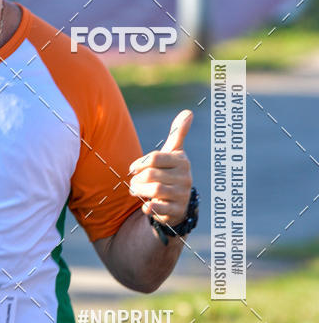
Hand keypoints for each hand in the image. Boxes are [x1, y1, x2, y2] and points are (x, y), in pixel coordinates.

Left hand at [128, 110, 192, 227]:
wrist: (178, 202)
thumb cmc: (171, 172)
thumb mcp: (173, 153)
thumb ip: (178, 134)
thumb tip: (188, 112)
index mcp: (181, 161)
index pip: (154, 158)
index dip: (138, 163)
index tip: (132, 169)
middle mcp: (185, 177)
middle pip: (151, 175)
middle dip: (136, 179)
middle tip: (132, 183)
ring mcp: (182, 195)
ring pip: (154, 190)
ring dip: (139, 191)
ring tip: (135, 192)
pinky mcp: (176, 211)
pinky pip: (159, 208)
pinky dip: (148, 207)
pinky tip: (145, 206)